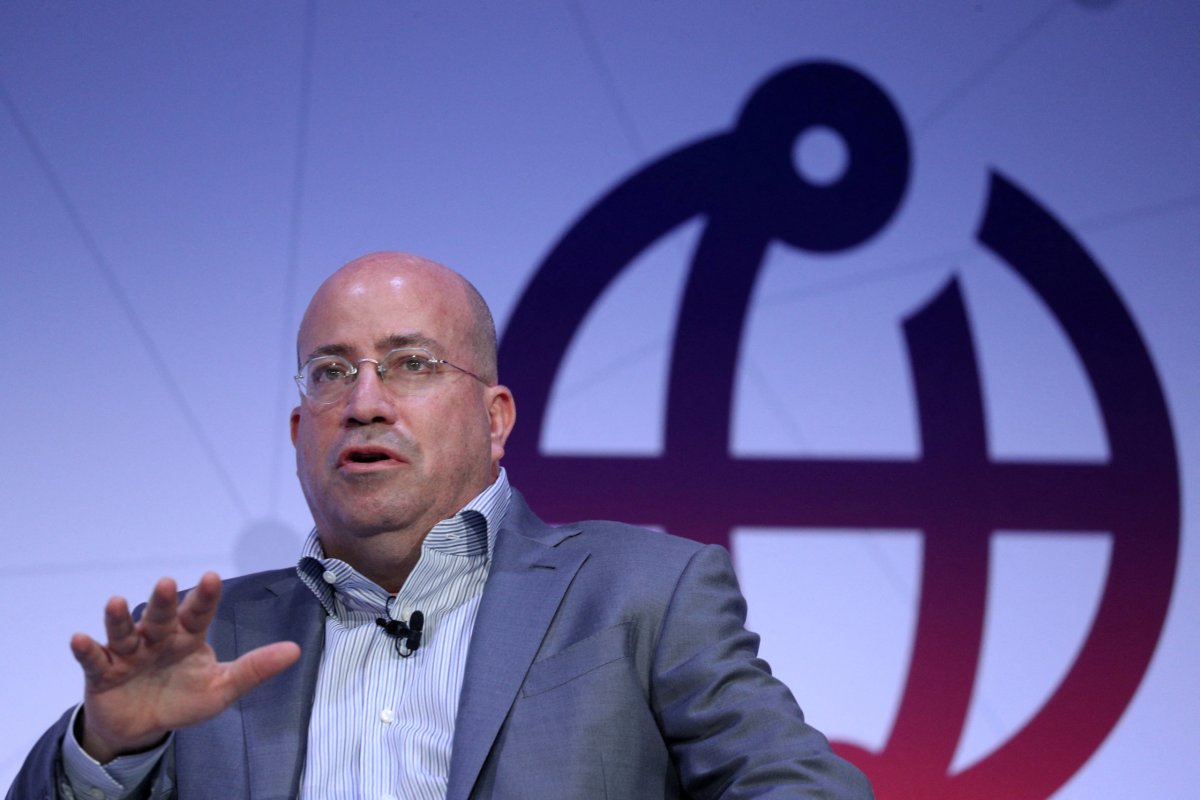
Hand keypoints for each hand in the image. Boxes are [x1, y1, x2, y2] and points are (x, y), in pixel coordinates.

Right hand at [69, 572, 300, 762]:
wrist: (142, 727)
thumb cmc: (184, 700)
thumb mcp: (222, 688)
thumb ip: (255, 669)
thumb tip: (296, 650)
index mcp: (187, 638)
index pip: (198, 614)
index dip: (204, 597)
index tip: (211, 577)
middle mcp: (157, 639)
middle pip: (160, 617)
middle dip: (161, 602)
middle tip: (165, 583)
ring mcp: (128, 654)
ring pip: (124, 632)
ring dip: (119, 618)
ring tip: (115, 601)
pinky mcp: (103, 673)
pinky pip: (94, 659)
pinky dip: (86, 649)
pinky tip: (79, 638)